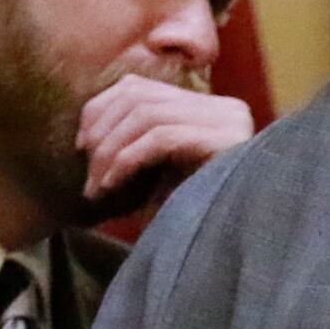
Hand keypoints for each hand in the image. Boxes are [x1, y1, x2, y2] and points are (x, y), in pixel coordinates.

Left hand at [76, 72, 253, 217]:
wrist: (248, 240)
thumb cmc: (203, 215)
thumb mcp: (167, 173)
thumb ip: (141, 145)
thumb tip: (88, 136)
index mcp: (210, 109)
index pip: (139, 88)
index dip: (100, 110)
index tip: (82, 145)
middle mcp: (223, 107)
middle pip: (138, 97)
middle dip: (101, 133)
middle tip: (87, 175)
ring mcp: (229, 121)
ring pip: (145, 115)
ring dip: (110, 152)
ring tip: (97, 187)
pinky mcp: (227, 140)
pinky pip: (160, 138)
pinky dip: (127, 160)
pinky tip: (113, 185)